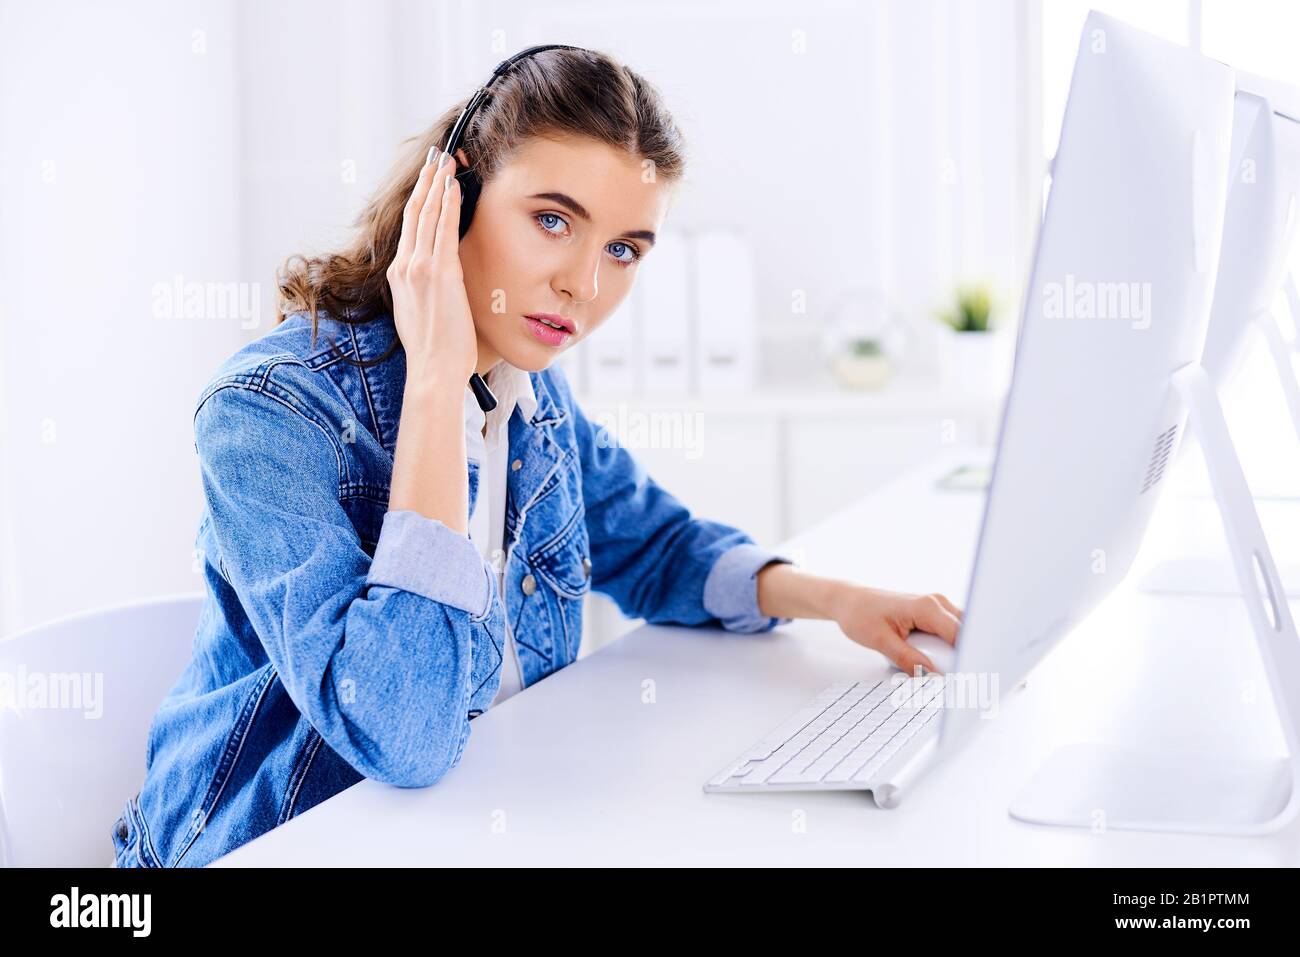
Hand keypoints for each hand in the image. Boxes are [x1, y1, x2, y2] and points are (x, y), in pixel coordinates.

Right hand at [386, 148, 476, 381]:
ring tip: (445, 161)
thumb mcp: (422, 314)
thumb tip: (440, 281)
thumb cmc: (435, 352)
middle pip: (414, 214)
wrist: (433, 370)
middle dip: (426, 183)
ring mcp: (419, 268)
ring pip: (427, 215)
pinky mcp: (438, 273)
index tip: (428, 181)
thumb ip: (427, 291)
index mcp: (400, 276)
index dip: (419, 201)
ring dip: (437, 185)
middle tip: (435, 158)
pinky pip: (443, 229)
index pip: (410, 229)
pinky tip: (453, 186)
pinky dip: (448, 204)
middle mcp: (405, 267)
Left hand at [830, 585, 961, 675]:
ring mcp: (937, 606)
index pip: (960, 635)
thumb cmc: (860, 614)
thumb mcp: (880, 641)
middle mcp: (937, 602)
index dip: (968, 658)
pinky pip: (952, 631)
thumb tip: (930, 677)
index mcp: (926, 607)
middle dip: (968, 656)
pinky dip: (951, 647)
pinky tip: (942, 662)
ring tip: (950, 673)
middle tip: (961, 682)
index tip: (967, 678)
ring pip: (963, 632)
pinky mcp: (934, 613)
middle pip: (968, 633)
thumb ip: (907, 659)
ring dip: (960, 652)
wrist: (849, 601)